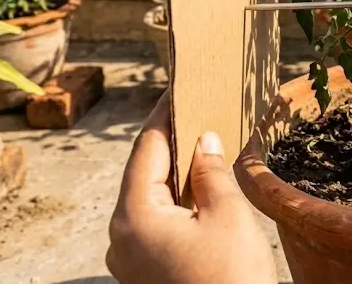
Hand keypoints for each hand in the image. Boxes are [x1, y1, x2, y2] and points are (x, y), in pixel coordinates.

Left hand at [106, 92, 276, 283]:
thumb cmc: (231, 280)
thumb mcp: (227, 215)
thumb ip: (210, 171)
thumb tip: (203, 140)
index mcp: (133, 217)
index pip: (146, 149)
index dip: (164, 115)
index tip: (178, 87)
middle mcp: (120, 238)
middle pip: (143, 173)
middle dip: (170, 142)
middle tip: (195, 109)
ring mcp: (130, 259)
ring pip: (149, 199)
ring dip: (174, 171)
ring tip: (202, 141)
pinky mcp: (146, 273)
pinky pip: (156, 222)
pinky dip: (175, 200)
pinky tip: (199, 186)